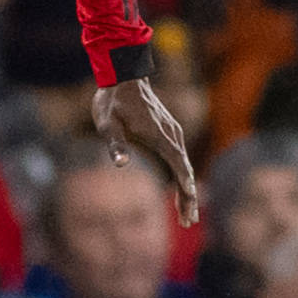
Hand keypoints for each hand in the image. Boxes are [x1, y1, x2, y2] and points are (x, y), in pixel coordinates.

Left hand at [93, 76, 199, 223]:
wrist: (123, 76)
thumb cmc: (113, 101)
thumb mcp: (108, 124)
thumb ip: (115, 144)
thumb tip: (119, 163)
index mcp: (160, 135)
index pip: (178, 163)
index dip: (184, 183)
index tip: (190, 199)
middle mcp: (172, 135)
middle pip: (186, 170)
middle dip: (187, 197)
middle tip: (188, 222)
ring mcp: (173, 133)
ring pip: (185, 166)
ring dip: (187, 191)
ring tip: (186, 215)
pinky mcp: (169, 132)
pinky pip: (180, 159)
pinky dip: (183, 178)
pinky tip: (181, 190)